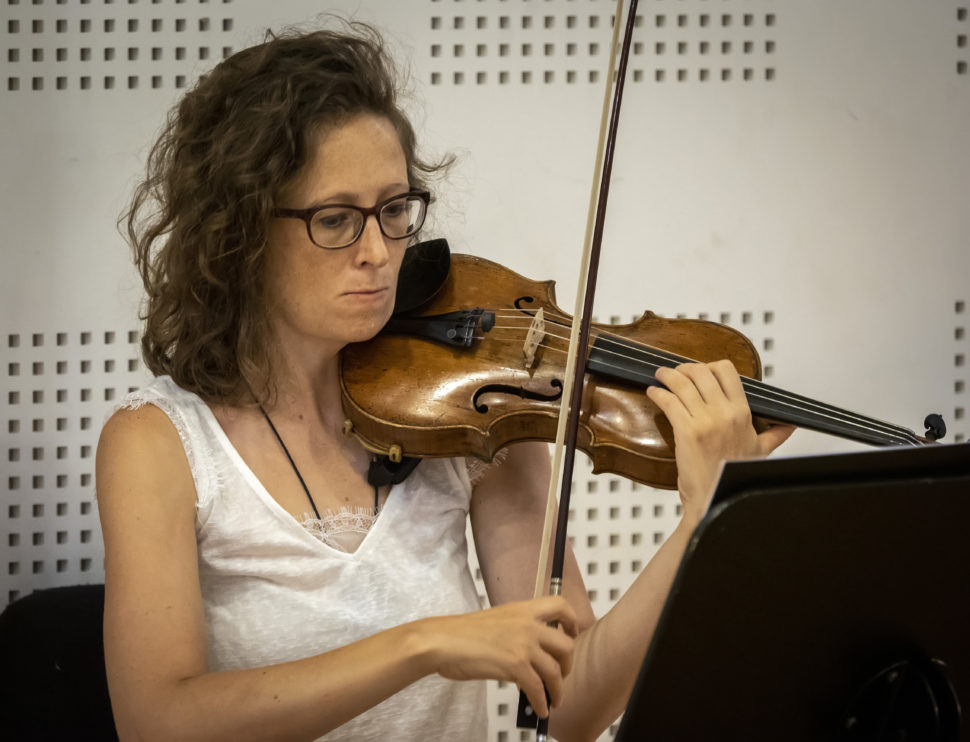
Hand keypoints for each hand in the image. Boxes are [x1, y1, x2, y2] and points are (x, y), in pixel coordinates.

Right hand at [417, 596, 577, 718]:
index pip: (560, 605)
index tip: (573, 633)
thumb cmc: (460, 633)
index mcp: (522, 609)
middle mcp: (527, 624)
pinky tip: (540, 709)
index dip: (572, 621)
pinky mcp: (516, 666)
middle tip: (561, 675)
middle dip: (568, 665)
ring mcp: (523, 644)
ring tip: (553, 700)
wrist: (443, 641)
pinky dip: (542, 702)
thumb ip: (517, 629)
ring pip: (555, 671)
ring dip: (558, 690)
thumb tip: (529, 650)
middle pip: (566, 645)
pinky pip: (539, 689)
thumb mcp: (496, 620)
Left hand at [646, 360, 794, 522]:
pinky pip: (669, 401)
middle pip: (701, 372)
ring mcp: (706, 421)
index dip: (709, 366)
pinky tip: (654, 393)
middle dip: (684, 369)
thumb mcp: (760, 452)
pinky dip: (658, 393)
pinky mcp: (686, 431)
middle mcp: (725, 413)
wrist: (716, 499)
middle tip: (674, 373)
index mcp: (742, 413)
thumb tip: (789, 426)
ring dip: (667, 376)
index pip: (727, 371)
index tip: (699, 372)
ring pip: (682, 383)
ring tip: (660, 377)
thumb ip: (775, 435)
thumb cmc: (733, 477)